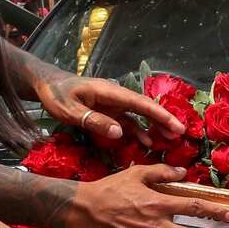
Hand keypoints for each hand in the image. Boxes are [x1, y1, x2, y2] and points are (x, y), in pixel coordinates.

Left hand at [35, 72, 182, 146]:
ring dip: (154, 127)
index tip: (175, 125)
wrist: (48, 85)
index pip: (140, 103)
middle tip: (181, 134)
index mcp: (110, 92)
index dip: (159, 114)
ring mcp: (114, 105)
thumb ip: (94, 120)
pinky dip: (138, 131)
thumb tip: (119, 133)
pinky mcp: (109, 112)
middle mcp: (116, 97)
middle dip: (163, 120)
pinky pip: (128, 122)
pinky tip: (146, 142)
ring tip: (170, 140)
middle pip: (145, 108)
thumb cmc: (57, 94)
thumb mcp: (71, 110)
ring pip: (139, 116)